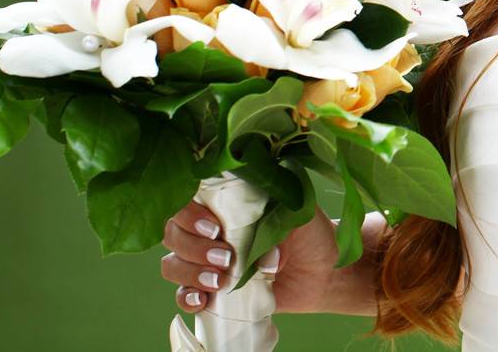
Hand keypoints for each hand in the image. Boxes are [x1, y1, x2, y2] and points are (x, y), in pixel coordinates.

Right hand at [160, 201, 340, 315]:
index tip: (215, 227)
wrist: (325, 274)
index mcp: (228, 203)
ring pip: (172, 263)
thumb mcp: (298, 212)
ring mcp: (207, 261)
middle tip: (226, 257)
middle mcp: (210, 230)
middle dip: (193, 246)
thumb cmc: (311, 235)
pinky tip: (203, 299)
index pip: (189, 199)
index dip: (190, 213)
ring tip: (221, 280)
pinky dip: (187, 297)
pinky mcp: (213, 290)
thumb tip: (255, 228)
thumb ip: (276, 208)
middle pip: (173, 232)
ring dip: (190, 272)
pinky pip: (184, 295)